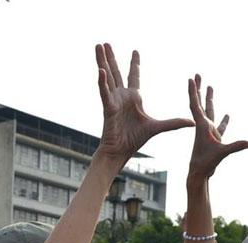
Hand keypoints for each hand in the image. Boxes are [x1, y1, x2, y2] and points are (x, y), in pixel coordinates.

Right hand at [95, 44, 192, 164]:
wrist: (120, 152)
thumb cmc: (134, 141)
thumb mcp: (157, 127)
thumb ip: (173, 122)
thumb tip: (192, 122)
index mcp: (133, 98)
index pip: (133, 76)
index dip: (134, 63)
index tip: (135, 50)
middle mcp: (122, 96)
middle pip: (115, 72)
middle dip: (111, 56)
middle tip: (104, 42)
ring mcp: (113, 101)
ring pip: (107, 77)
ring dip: (102, 61)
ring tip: (98, 46)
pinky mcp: (108, 108)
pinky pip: (104, 93)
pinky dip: (102, 82)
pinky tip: (100, 70)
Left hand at [187, 75, 247, 178]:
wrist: (199, 174)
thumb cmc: (205, 164)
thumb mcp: (221, 153)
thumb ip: (234, 146)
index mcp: (201, 125)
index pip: (195, 105)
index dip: (193, 91)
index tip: (190, 79)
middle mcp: (203, 126)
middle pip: (200, 103)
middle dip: (199, 88)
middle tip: (197, 74)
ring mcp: (209, 131)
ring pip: (210, 111)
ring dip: (210, 98)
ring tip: (210, 86)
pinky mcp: (214, 139)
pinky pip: (219, 126)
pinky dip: (223, 120)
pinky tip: (227, 114)